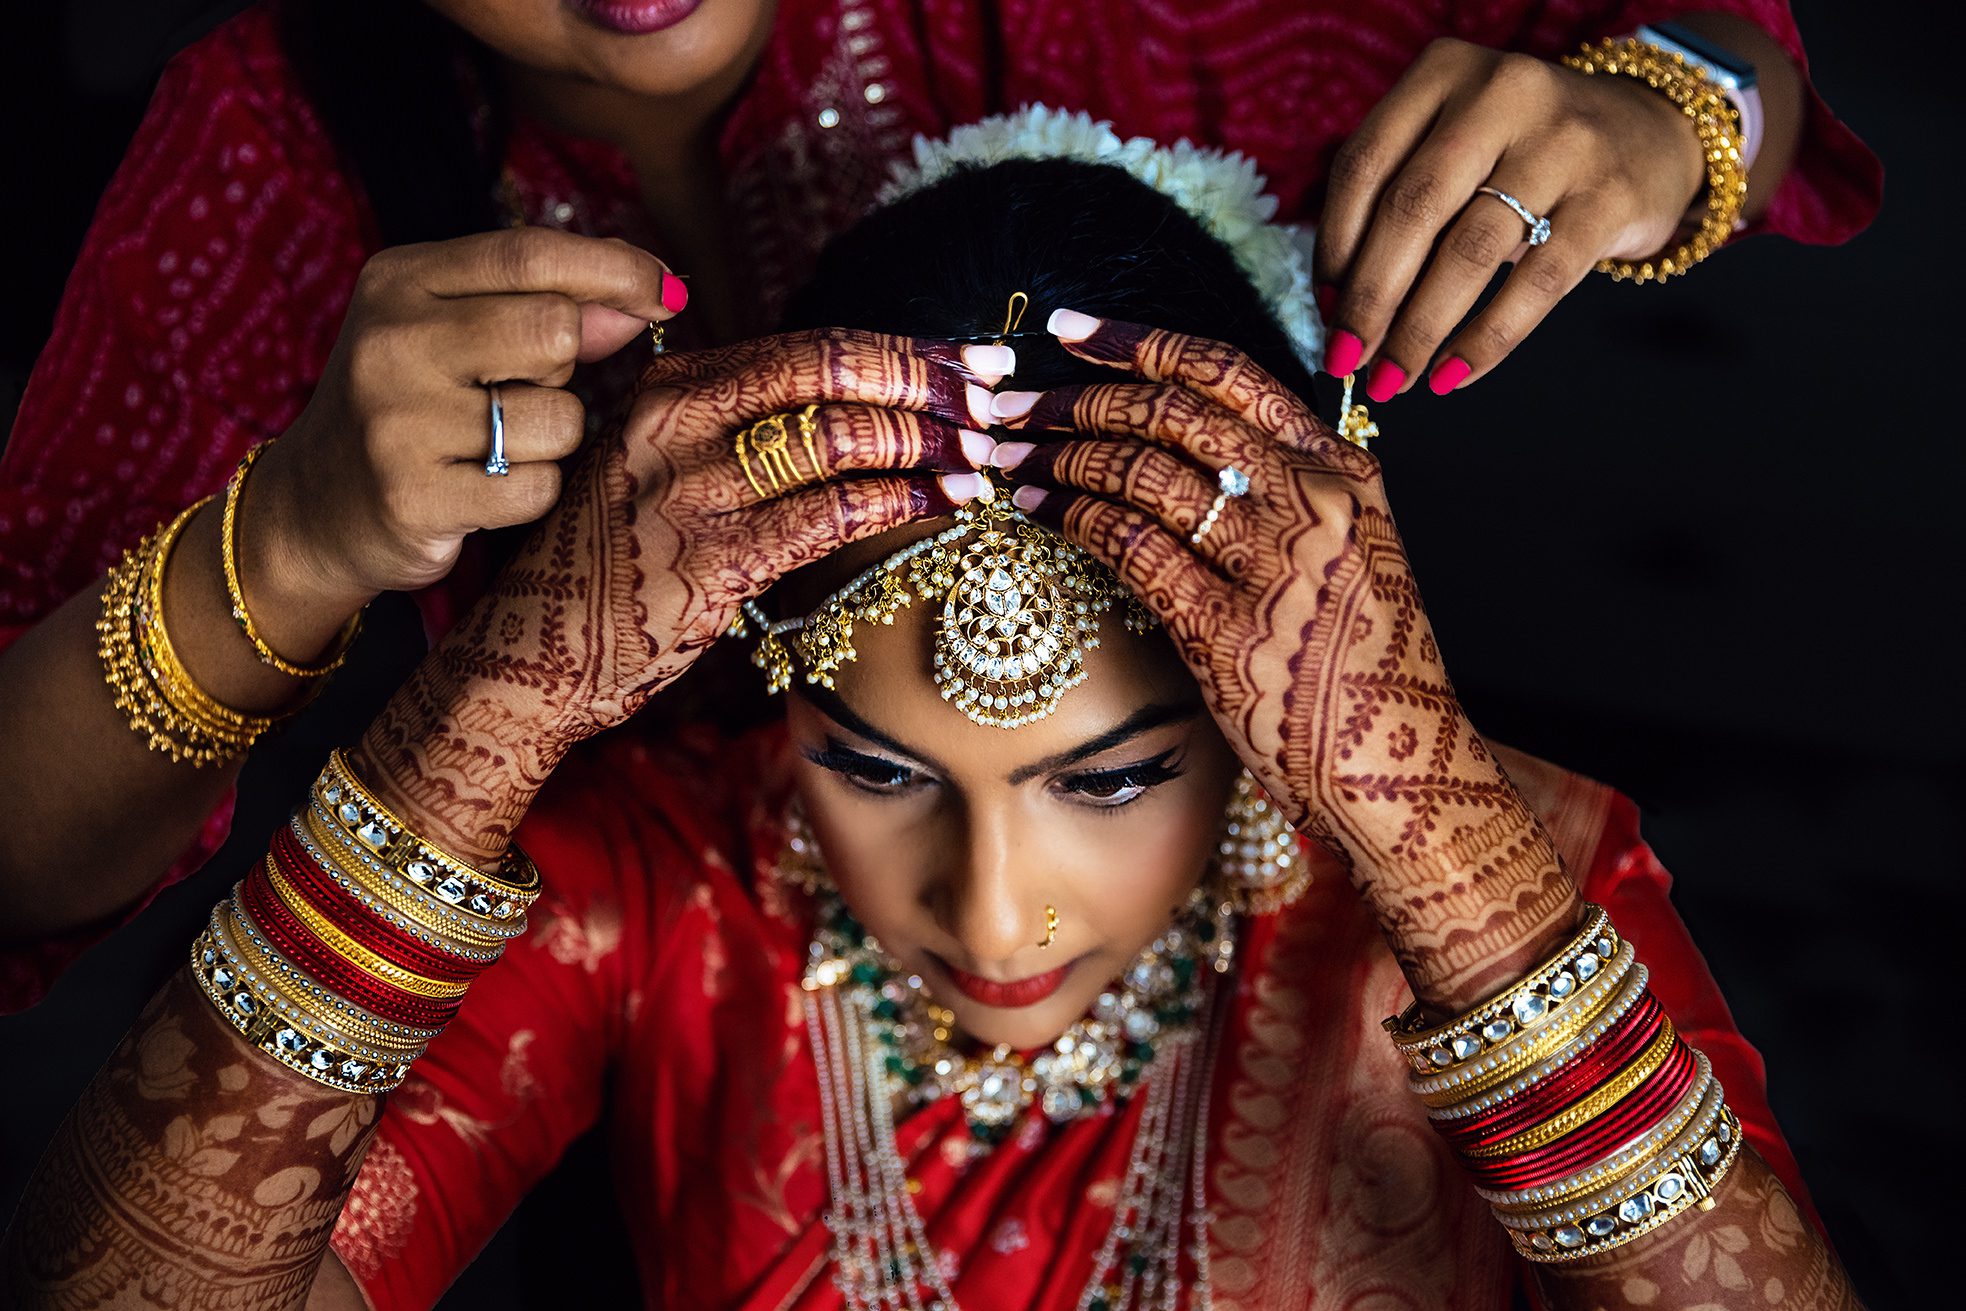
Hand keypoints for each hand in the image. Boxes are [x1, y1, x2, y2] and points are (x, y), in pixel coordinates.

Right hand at [248, 227, 683, 621]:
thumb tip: (645, 298)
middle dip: (563, 368)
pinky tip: (483, 489)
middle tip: (517, 391)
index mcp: (401, 279)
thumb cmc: (413, 405)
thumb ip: (547, 305)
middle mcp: (391, 340)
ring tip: (491, 446)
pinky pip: (538, 487)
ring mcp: (397, 421)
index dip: (614, 269)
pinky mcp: (414, 497)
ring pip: (559, 418)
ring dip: (551, 440)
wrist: (316, 506)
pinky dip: (532, 492)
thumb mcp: (460, 332)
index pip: (529, 255)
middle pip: (555, 331)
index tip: (668, 289)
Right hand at [355, 328, 1005, 859]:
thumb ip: (736, 429)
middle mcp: (678, 421)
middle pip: (832, 371)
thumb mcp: (657, 467)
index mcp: (671, 387)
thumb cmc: (611, 565)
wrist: (532, 655)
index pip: (809, 346)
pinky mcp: (712, 558)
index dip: (902, 350)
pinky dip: (905, 500)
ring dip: (930, 442)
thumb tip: (856, 408)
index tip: (968, 357)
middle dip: (930, 379)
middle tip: (997, 394)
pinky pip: (833, 513)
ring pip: (841, 436)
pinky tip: (949, 502)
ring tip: (986, 456)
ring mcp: (692, 488)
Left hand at [997, 312, 1576, 1005]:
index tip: (1068, 330)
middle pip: (1174, 414)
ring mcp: (1273, 565)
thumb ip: (1292, 492)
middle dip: (1078, 398)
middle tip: (1014, 403)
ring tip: (1009, 458)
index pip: (1229, 375)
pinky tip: (1037, 511)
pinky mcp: (1230, 630)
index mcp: (1342, 473)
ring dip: (1060, 455)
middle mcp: (1313, 504)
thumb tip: (1194, 444)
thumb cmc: (1365, 669)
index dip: (1138, 343)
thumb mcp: (1352, 556)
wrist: (1406, 767)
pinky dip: (1072, 516)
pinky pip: (1131, 547)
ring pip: (1145, 472)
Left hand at [1316, 37, 1706, 396]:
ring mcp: (1563, 142)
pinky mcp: (1609, 197)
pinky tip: (1452, 375)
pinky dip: (1486, 339)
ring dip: (1420, 329)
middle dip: (1370, 299)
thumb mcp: (1455, 146)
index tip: (1325, 312)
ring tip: (1393, 379)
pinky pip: (1537, 283)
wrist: (1648, 133)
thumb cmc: (1519, 154)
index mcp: (1443, 72)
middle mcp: (1502, 93)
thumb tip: (1340, 310)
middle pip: (1412, 209)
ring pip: (1470, 251)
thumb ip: (1398, 201)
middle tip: (1347, 359)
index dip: (1335, 249)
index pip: (1363, 167)